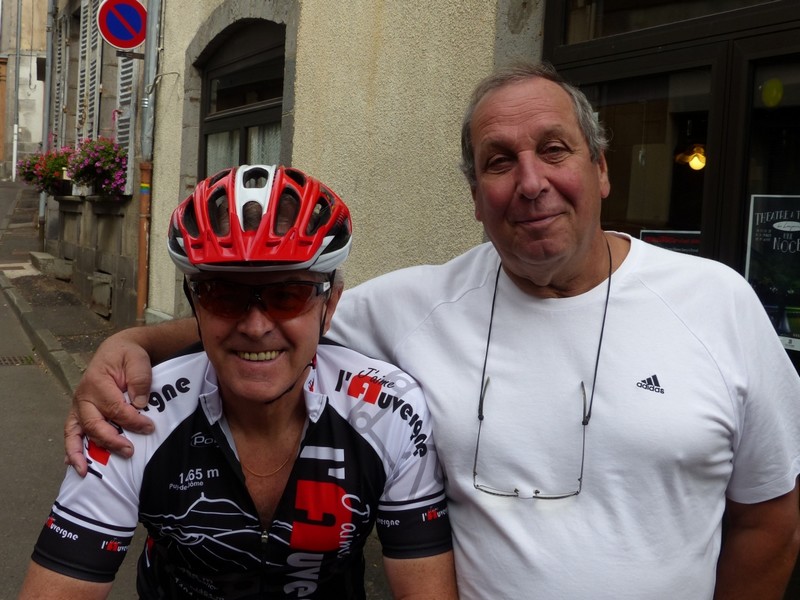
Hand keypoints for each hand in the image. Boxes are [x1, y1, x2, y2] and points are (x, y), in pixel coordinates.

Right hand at [65, 332, 154, 475]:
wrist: (117, 351)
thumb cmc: (128, 356)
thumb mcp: (137, 360)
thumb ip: (139, 379)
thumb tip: (139, 404)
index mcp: (97, 382)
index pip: (115, 408)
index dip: (132, 421)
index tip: (149, 427)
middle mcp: (83, 396)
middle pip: (95, 424)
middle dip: (111, 440)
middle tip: (129, 451)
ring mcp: (79, 406)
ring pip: (77, 432)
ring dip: (81, 452)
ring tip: (86, 470)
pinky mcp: (79, 413)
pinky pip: (71, 433)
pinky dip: (70, 449)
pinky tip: (73, 463)